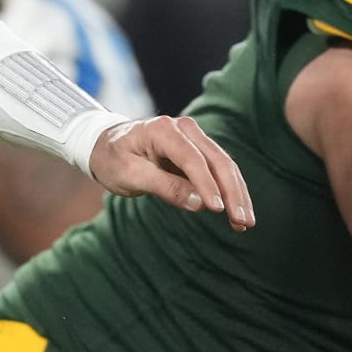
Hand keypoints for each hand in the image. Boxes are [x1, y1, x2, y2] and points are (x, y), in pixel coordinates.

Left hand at [87, 115, 254, 231]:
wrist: (106, 146)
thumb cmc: (113, 159)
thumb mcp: (130, 176)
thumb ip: (164, 187)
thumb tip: (200, 204)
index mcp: (162, 129)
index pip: (192, 159)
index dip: (207, 185)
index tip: (218, 210)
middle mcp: (184, 128)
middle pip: (217, 161)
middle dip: (233, 192)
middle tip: (243, 222)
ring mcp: (194, 137)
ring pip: (225, 166)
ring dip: (237, 194)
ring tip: (245, 223)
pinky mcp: (198, 150)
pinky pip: (220, 171)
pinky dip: (230, 191)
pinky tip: (237, 213)